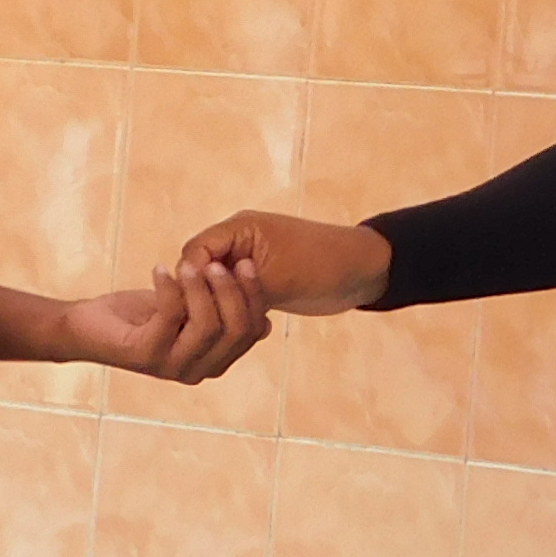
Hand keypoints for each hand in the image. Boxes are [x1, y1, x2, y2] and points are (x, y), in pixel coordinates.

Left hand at [59, 255, 271, 382]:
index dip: (255, 297)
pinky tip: (160, 269)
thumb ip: (221, 315)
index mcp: (214, 361)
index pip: (252, 332)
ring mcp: (171, 366)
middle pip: (236, 331)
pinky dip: (169, 287)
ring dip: (201, 287)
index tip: (246, 262)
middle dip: (233, 291)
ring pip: (208, 326)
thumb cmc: (140, 316)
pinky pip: (170, 316)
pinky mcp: (145, 355)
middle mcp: (197, 371)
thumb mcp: (189, 312)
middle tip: (217, 262)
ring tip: (188, 263)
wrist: (87, 327)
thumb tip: (265, 321)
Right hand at [174, 207, 390, 315]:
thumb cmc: (323, 264)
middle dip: (204, 298)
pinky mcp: (260, 284)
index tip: (199, 306)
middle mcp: (238, 243)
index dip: (192, 281)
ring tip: (235, 326)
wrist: (364, 272)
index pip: (193, 253)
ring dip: (222, 309)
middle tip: (213, 323)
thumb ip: (235, 286)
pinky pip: (234, 300)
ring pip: (216, 290)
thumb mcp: (276, 275)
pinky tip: (250, 328)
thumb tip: (196, 299)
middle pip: (200, 272)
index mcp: (238, 228)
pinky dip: (237, 314)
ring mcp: (249, 264)